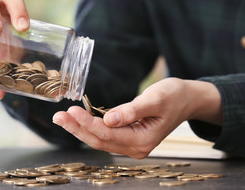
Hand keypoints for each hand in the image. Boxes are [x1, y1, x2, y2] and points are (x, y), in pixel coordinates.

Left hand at [53, 78, 221, 158]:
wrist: (187, 99)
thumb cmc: (174, 96)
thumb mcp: (155, 99)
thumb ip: (132, 110)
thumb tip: (108, 119)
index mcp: (143, 140)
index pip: (108, 134)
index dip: (88, 123)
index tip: (72, 111)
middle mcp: (136, 148)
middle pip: (100, 141)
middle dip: (78, 129)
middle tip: (58, 117)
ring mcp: (132, 145)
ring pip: (101, 140)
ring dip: (81, 128)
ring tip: (63, 118)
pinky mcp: (129, 137)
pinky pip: (106, 136)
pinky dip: (91, 127)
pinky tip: (79, 120)